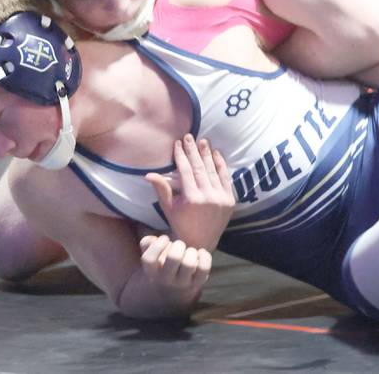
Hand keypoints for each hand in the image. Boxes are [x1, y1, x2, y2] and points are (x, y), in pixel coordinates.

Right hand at [139, 234, 211, 289]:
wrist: (173, 293)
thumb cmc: (162, 267)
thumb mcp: (151, 258)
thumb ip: (147, 244)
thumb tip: (153, 239)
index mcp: (151, 272)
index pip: (149, 258)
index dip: (158, 245)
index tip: (165, 239)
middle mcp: (166, 280)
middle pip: (174, 258)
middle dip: (179, 245)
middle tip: (179, 245)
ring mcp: (182, 283)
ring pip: (189, 264)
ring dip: (191, 252)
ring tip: (190, 251)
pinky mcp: (197, 283)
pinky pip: (204, 268)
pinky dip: (205, 256)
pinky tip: (201, 253)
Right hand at [145, 134, 234, 251]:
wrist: (201, 242)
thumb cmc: (181, 224)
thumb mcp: (169, 208)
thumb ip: (161, 189)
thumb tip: (148, 174)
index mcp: (192, 199)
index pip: (185, 171)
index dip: (181, 156)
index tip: (178, 144)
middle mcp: (208, 197)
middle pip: (200, 168)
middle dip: (193, 151)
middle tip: (189, 136)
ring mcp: (221, 198)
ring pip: (213, 171)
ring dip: (208, 154)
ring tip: (203, 141)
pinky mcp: (230, 200)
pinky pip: (225, 178)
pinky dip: (221, 165)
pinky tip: (216, 154)